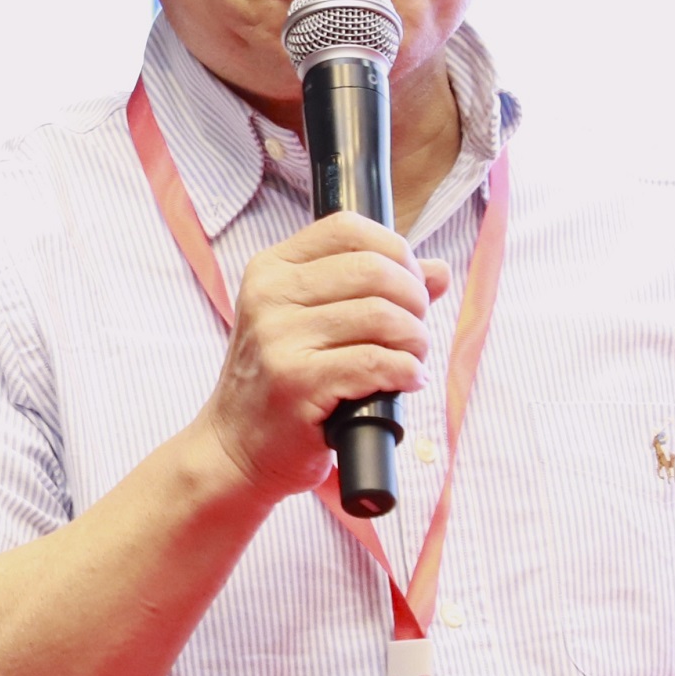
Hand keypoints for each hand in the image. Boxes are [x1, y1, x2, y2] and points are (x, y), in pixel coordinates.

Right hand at [193, 213, 451, 498]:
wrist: (236, 447)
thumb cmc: (282, 383)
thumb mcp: (313, 323)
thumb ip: (372, 290)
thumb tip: (438, 271)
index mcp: (271, 269)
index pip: (347, 228)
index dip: (395, 250)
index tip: (409, 284)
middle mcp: (269, 296)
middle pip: (374, 269)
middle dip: (414, 300)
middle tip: (415, 331)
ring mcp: (278, 338)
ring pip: (382, 316)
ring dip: (415, 341)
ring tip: (412, 360)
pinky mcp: (296, 381)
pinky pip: (377, 362)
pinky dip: (406, 372)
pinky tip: (406, 381)